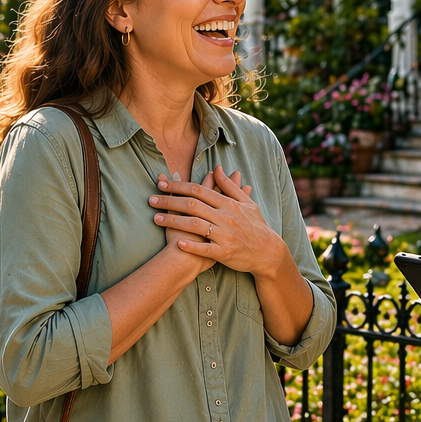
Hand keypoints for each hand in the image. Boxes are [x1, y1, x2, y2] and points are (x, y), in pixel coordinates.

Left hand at [151, 169, 290, 277]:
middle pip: (192, 205)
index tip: (162, 183)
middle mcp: (226, 217)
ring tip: (156, 219)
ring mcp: (225, 235)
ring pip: (195, 225)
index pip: (199, 190)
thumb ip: (229, 186)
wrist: (268, 252)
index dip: (179, 186)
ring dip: (173, 221)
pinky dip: (191, 245)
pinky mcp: (224, 252)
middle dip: (169, 201)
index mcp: (229, 204)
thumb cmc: (256, 226)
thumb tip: (217, 169)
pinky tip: (177, 242)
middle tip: (151, 199)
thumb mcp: (247, 203)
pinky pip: (205, 249)